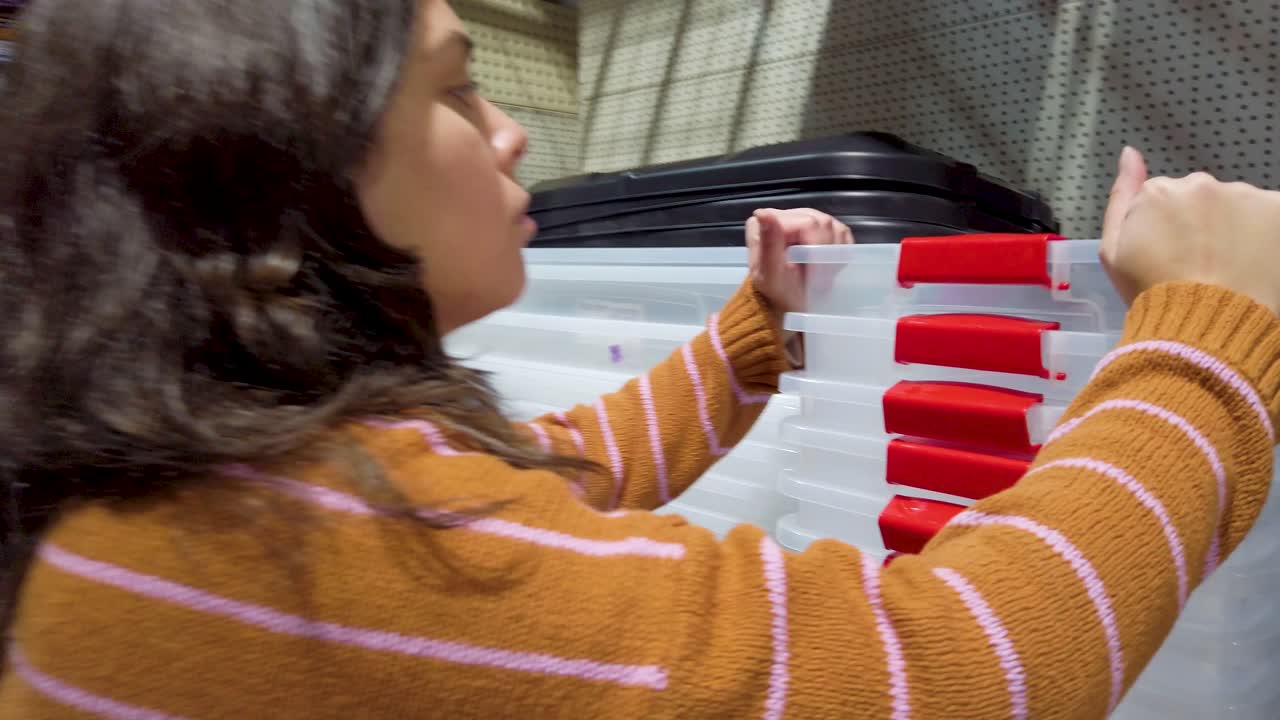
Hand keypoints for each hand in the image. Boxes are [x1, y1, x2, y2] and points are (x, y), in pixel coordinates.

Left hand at [746, 208, 853, 316]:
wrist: (787, 302)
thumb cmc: (777, 292)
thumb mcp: (769, 275)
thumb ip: (768, 244)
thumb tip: (763, 213)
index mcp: (765, 222)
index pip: (807, 223)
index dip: (817, 248)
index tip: (814, 272)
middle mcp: (785, 215)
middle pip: (823, 224)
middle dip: (824, 254)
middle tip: (818, 278)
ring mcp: (805, 218)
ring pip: (834, 227)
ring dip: (832, 255)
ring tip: (819, 274)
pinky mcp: (822, 227)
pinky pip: (842, 233)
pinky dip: (839, 252)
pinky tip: (826, 265)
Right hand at [1101, 148, 1279, 313]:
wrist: (1203, 325)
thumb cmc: (1151, 292)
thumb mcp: (1113, 251)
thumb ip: (1120, 196)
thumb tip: (1130, 152)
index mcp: (1158, 192)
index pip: (1161, 198)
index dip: (1163, 228)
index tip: (1165, 255)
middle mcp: (1202, 184)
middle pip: (1200, 197)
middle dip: (1199, 221)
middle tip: (1197, 262)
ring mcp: (1244, 195)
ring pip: (1236, 203)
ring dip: (1233, 225)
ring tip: (1227, 265)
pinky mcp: (1278, 209)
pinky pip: (1269, 212)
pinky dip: (1264, 231)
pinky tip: (1252, 260)